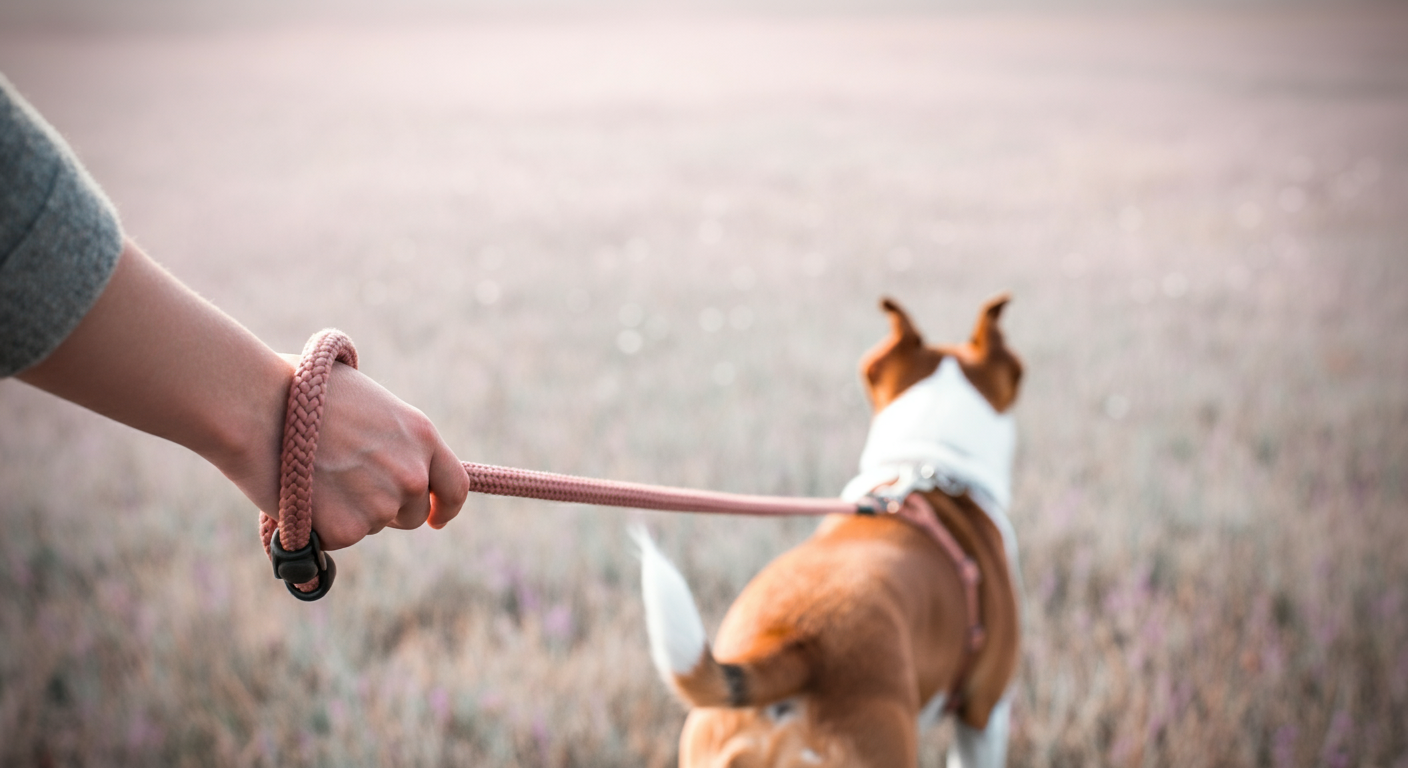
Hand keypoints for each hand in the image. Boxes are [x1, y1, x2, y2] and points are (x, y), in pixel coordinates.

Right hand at [302, 362, 469, 549]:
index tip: (436, 517)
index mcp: (422, 436)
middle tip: (345, 485)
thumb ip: (392, 437)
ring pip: (372, 526)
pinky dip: (319, 527)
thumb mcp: (369, 401)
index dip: (446, 507)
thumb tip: (388, 457)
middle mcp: (412, 474)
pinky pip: (338, 539)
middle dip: (386, 508)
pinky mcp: (348, 529)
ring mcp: (382, 504)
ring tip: (315, 477)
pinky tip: (299, 493)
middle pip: (411, 514)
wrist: (258, 406)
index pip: (454, 486)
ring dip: (348, 513)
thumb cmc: (301, 391)